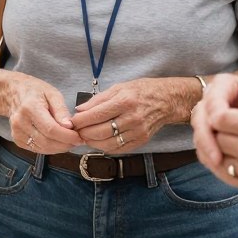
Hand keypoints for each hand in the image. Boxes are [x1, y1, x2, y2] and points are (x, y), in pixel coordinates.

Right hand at [7, 76, 80, 154]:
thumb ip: (61, 110)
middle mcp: (20, 122)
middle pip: (46, 141)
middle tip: (77, 141)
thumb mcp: (52, 93)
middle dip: (65, 144)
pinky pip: (36, 149)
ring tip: (70, 142)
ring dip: (59, 148)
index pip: (51, 129)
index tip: (79, 137)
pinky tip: (58, 142)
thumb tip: (69, 127)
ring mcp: (16, 133)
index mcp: (30, 107)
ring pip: (42, 148)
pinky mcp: (17, 140)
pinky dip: (50, 148)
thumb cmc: (35, 91)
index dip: (67, 136)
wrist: (13, 93)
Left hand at [71, 78, 190, 152]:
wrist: (166, 100)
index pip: (96, 115)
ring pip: (107, 144)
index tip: (71, 121)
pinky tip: (99, 141)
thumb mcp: (119, 87)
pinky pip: (118, 149)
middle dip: (83, 133)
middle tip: (76, 131)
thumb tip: (79, 110)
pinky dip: (105, 147)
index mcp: (125, 101)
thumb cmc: (141, 90)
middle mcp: (132, 117)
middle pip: (99, 132)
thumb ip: (98, 100)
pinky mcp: (141, 141)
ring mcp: (138, 131)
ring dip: (92, 142)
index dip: (80, 121)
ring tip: (85, 137)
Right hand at [190, 74, 237, 167]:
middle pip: (199, 118)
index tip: (224, 131)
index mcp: (223, 84)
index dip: (216, 117)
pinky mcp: (206, 132)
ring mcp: (206, 116)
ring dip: (206, 150)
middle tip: (217, 159)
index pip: (213, 101)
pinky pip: (201, 144)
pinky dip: (207, 156)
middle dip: (206, 139)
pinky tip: (219, 167)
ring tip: (218, 166)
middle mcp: (210, 98)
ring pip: (198, 133)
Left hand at [200, 96, 237, 201]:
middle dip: (218, 132)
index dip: (219, 115)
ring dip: (220, 151)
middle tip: (223, 129)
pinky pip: (228, 175)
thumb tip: (231, 115)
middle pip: (217, 137)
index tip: (224, 114)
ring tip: (225, 145)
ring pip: (219, 158)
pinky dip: (225, 167)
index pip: (219, 117)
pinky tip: (229, 161)